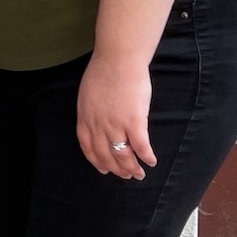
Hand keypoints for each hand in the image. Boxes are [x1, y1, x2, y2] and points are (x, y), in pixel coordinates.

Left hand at [76, 53, 155, 179]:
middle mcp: (98, 126)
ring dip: (131, 168)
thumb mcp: (87, 94)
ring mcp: (115, 125)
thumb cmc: (103, 72)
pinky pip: (140, 146)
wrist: (117, 60)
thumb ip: (90, 111)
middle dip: (116, 169)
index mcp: (85, 118)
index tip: (103, 170)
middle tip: (125, 176)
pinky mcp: (134, 122)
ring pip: (123, 155)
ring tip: (139, 174)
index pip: (88, 147)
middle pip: (106, 155)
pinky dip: (146, 156)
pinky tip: (151, 161)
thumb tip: (96, 121)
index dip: (96, 161)